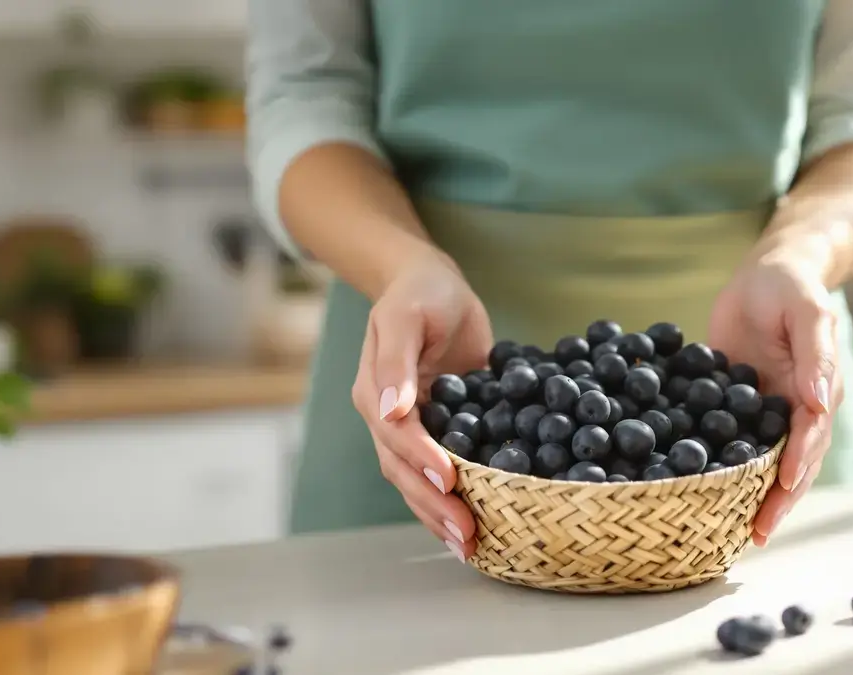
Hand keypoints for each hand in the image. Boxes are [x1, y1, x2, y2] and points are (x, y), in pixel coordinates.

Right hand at [351, 249, 493, 559]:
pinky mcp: (441, 429)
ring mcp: (412, 428)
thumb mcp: (405, 315)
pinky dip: (455, 498)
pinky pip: (442, 470)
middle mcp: (388, 418)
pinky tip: (479, 524)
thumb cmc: (419, 293)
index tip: (450, 479)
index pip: (396, 435)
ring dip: (441, 514)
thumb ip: (396, 359)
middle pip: (404, 471)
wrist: (432, 284)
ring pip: (418, 482)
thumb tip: (392, 410)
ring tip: (469, 545)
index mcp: (374, 393)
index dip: (421, 459)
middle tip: (466, 534)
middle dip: (433, 504)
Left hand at [708, 247, 843, 546]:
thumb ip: (816, 356)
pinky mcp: (736, 404)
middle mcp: (795, 409)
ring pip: (761, 461)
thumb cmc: (792, 286)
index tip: (782, 490)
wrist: (767, 271)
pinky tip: (701, 488)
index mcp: (818, 391)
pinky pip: (731, 440)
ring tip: (733, 531)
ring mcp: (765, 409)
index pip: (809, 437)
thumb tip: (820, 404)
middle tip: (755, 534)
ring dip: (750, 494)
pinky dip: (722, 466)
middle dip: (776, 500)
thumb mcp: (808, 312)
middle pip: (790, 463)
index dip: (797, 465)